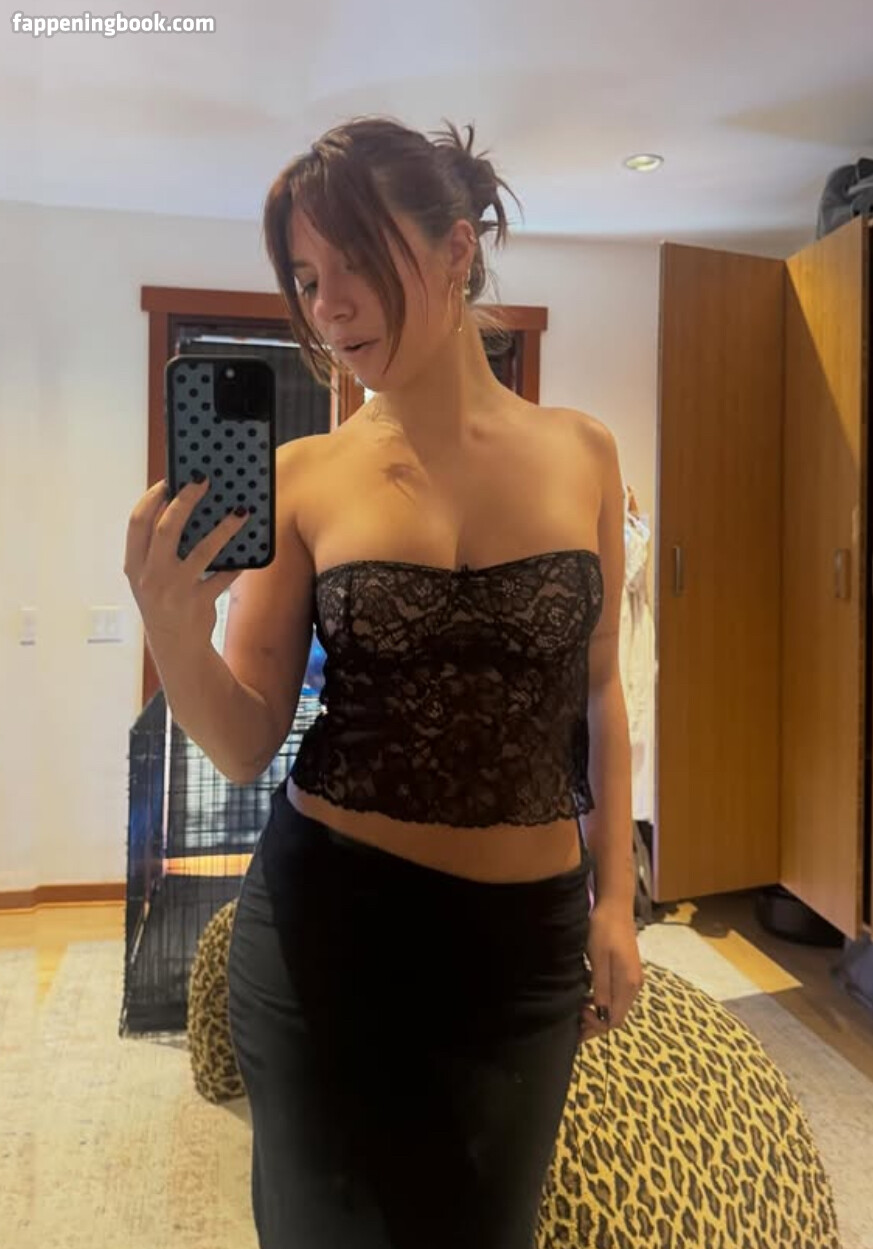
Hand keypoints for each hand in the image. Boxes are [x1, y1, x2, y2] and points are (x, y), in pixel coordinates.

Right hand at [124, 477, 247, 648]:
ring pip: (202, 551)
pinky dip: (236, 565)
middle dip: (185, 500)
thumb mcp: (148, 577)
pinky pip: (223, 577)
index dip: (153, 497)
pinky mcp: (199, 604)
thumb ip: (156, 548)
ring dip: (224, 528)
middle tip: (203, 481)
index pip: (137, 522)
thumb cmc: (164, 602)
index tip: (169, 480)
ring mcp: (175, 591)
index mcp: (134, 566)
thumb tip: (181, 507)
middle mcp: (150, 577)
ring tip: (241, 511)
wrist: (175, 648)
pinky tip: (246, 554)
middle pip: (166, 529)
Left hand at [578, 900, 643, 1042]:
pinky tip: (586, 994)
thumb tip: (600, 1013)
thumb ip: (600, 986)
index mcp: (628, 984)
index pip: (615, 1020)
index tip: (578, 1016)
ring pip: (616, 1006)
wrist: (615, 905)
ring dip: (598, 1012)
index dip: (596, 1026)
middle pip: (617, 1016)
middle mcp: (634, 985)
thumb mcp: (598, 958)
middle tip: (574, 1019)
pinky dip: (601, 1000)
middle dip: (596, 1023)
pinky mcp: (627, 971)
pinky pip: (615, 994)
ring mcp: (632, 978)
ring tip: (578, 1009)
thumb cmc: (604, 929)